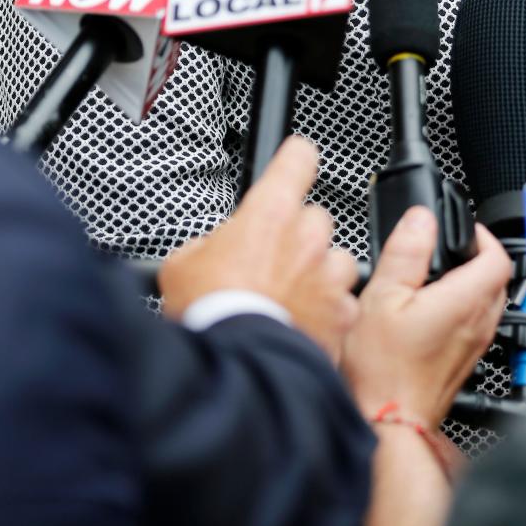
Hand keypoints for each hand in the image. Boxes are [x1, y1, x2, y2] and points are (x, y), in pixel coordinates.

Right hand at [158, 136, 358, 359]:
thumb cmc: (210, 315)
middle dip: (298, 236)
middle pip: (316, 218)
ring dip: (319, 273)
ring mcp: (329, 276)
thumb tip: (214, 247)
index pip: (297, 160)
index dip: (296, 158)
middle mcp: (308, 238)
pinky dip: (327, 313)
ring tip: (290, 297)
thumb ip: (207, 244)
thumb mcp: (183, 265)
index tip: (296, 159)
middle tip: (272, 262)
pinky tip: (302, 325)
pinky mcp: (342, 314)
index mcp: (270, 213)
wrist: (236, 367)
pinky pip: (342, 304)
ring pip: (337, 260)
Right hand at [342, 208, 510, 429]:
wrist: (389, 422)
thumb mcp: (383, 296)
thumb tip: (421, 219)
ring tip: (435, 276)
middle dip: (476, 256)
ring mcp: (476, 344)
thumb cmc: (383, 370)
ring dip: (471, 281)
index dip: (483, 235)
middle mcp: (479, 323)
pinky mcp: (467, 360)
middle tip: (445, 249)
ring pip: (489, 299)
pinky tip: (432, 308)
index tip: (460, 230)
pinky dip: (464, 305)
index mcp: (465, 301)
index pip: (499, 257)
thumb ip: (406, 252)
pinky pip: (478, 321)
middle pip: (497, 276)